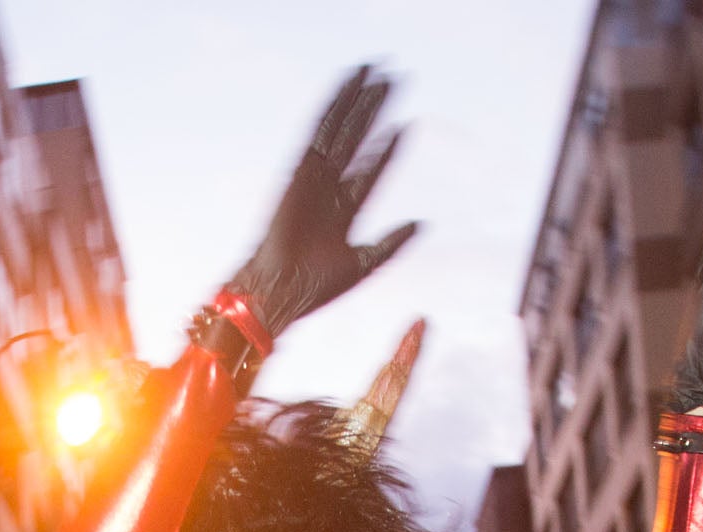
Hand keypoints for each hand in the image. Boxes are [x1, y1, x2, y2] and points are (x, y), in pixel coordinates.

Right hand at [223, 66, 417, 340]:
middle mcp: (330, 186)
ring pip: (341, 128)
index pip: (372, 169)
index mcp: (344, 209)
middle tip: (394, 80)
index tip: (408, 125)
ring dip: (357, 99)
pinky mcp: (302, 168)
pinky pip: (320, 130)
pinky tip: (348, 85)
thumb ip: (391, 243)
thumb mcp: (365, 264)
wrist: (282, 288)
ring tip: (374, 71)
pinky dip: (334, 106)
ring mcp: (316, 175)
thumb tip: (421, 223)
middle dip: (374, 110)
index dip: (389, 148)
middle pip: (357, 139)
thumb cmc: (316, 287)